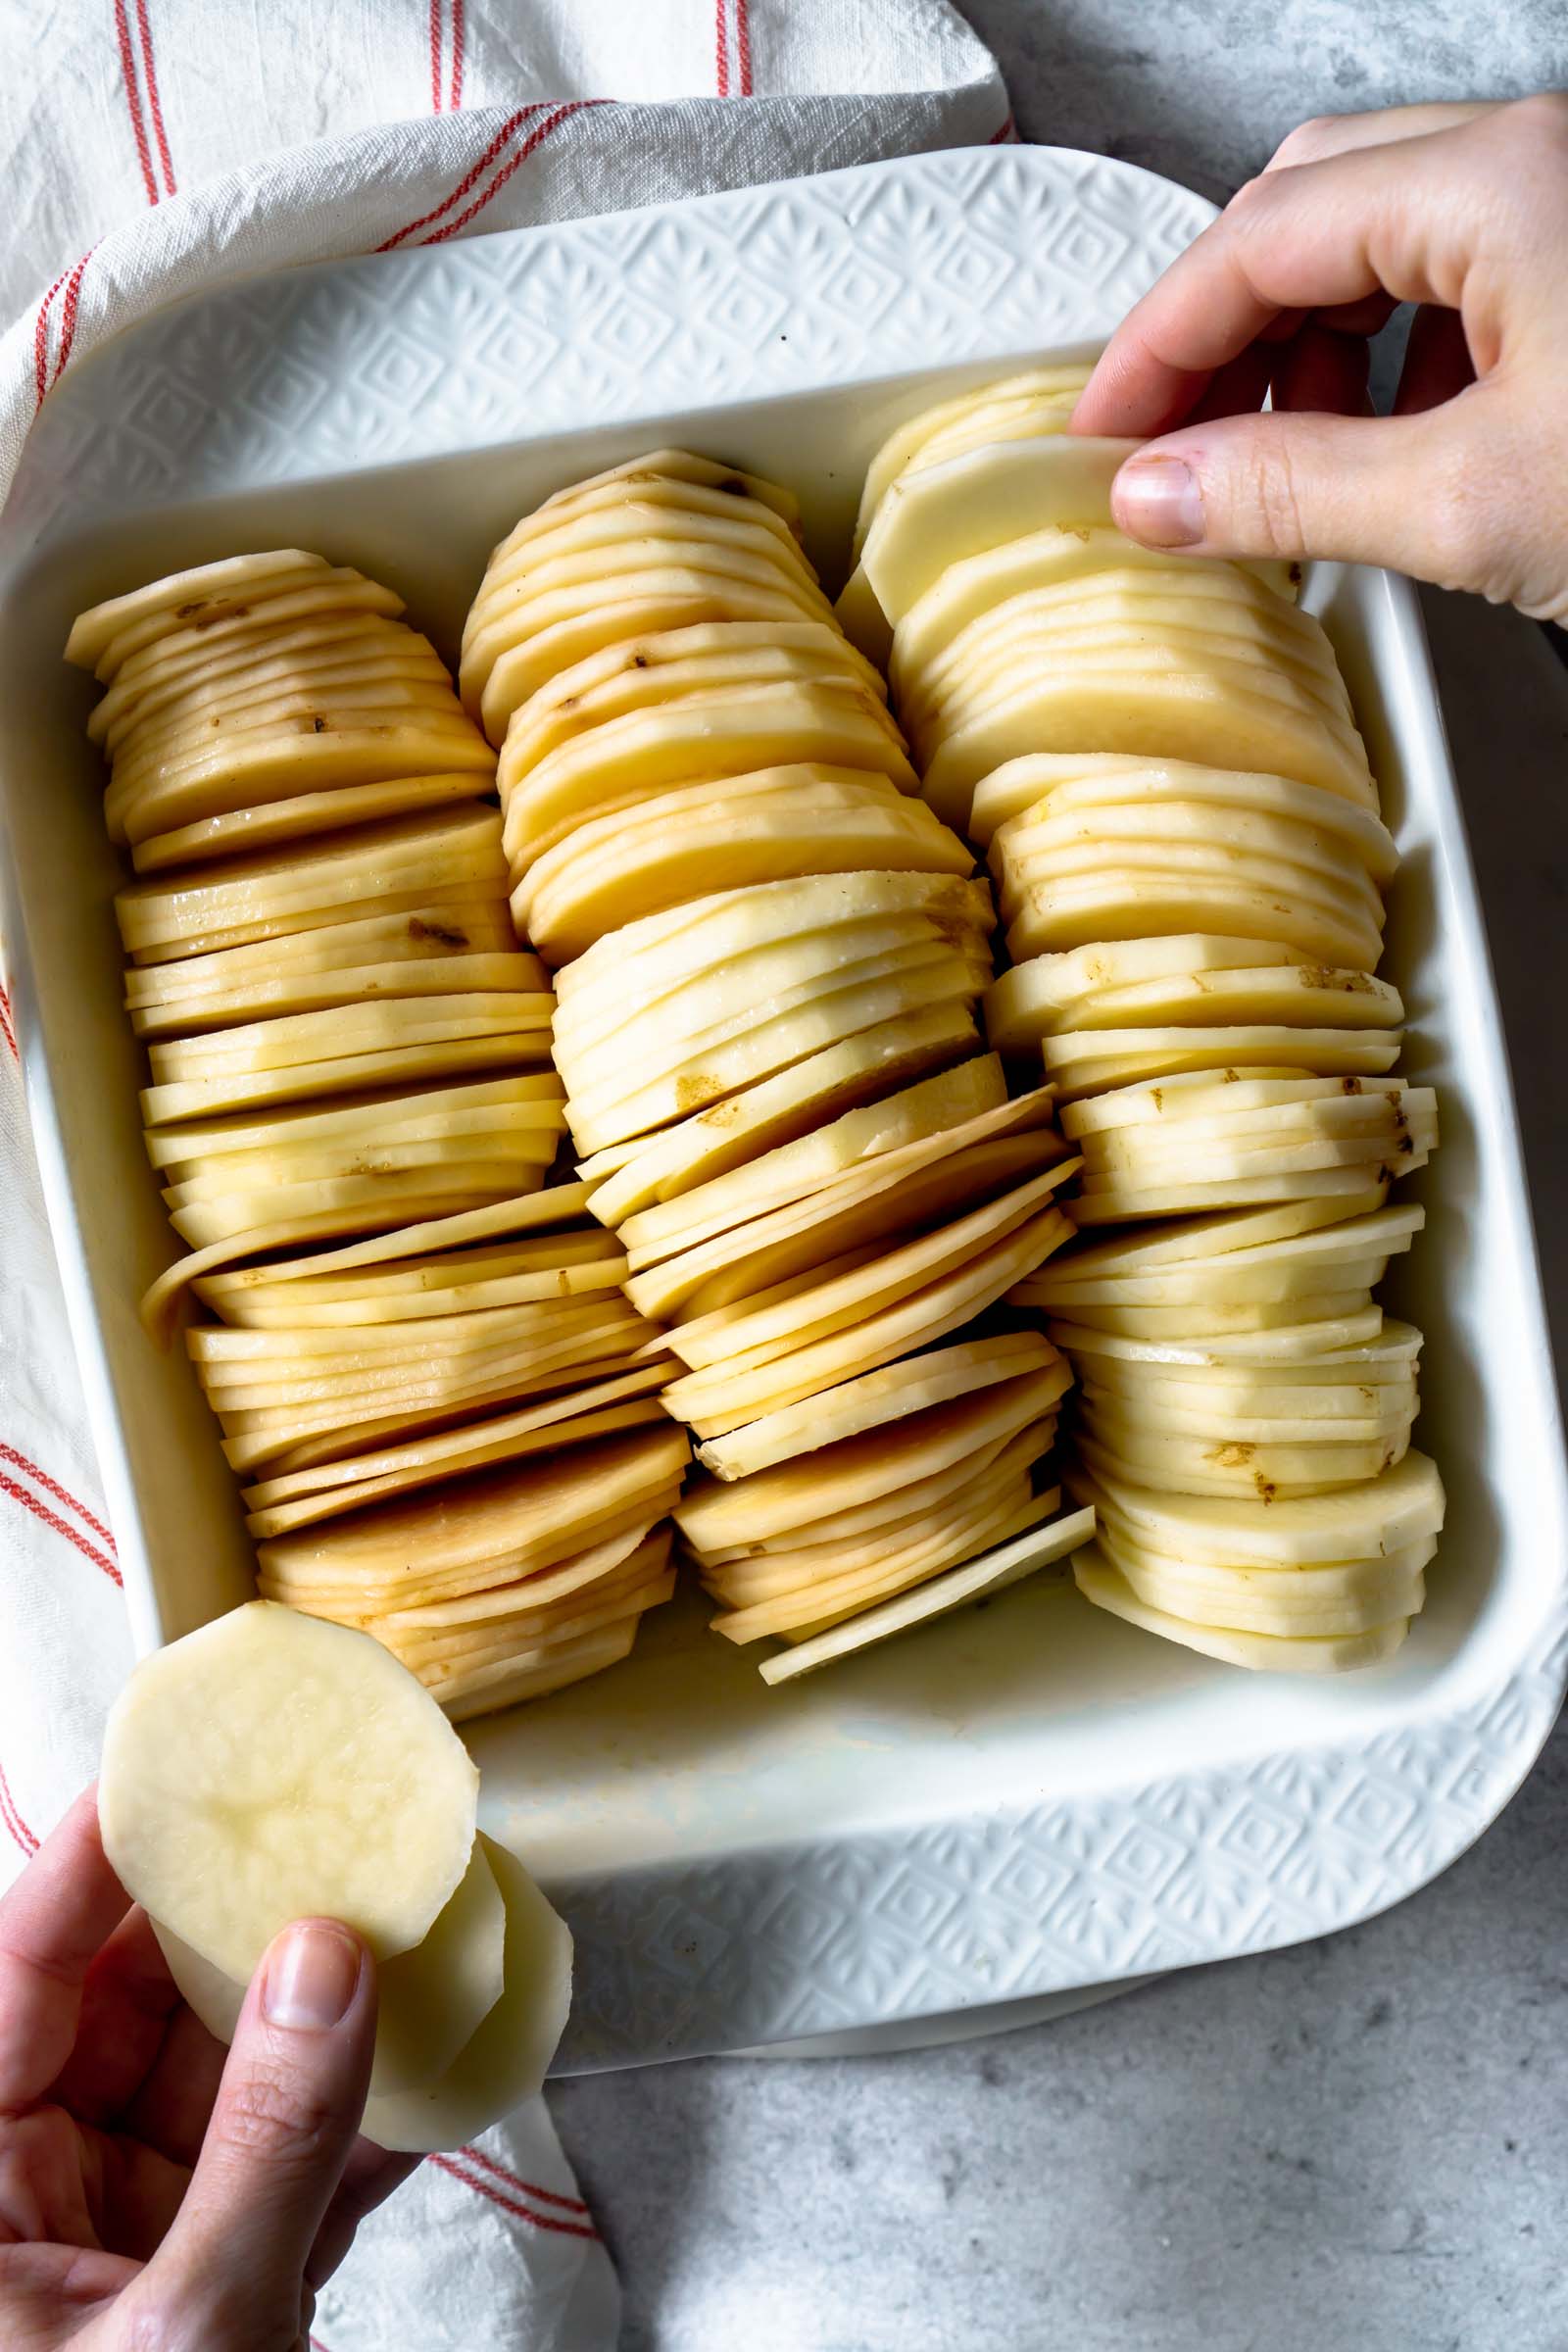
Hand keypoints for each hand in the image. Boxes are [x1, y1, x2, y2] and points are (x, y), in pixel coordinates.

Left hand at [0, 1788, 414, 2350]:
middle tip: (325, 1835)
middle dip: (241, 1931)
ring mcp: (139, 2248)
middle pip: (138, 2017)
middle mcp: (46, 2202)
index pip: (21, 1980)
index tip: (163, 1772)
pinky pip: (300, 2174)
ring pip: (236, 2086)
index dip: (85, 1867)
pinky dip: (373, 2127)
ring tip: (413, 1927)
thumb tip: (328, 1961)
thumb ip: (266, 2147)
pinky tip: (442, 2064)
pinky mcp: (232, 2295)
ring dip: (330, 2019)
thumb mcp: (191, 2328)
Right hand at [1072, 95, 1567, 620]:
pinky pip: (1460, 276)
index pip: (1259, 241)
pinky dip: (1392, 356)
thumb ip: (1297, 491)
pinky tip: (1389, 443)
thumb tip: (1162, 491)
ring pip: (1384, 240)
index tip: (1104, 438)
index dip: (1158, 348)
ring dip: (1304, 348)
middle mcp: (1535, 162)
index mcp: (1498, 181)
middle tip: (1168, 449)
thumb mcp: (1473, 505)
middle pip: (1311, 216)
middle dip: (1222, 337)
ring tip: (1273, 459)